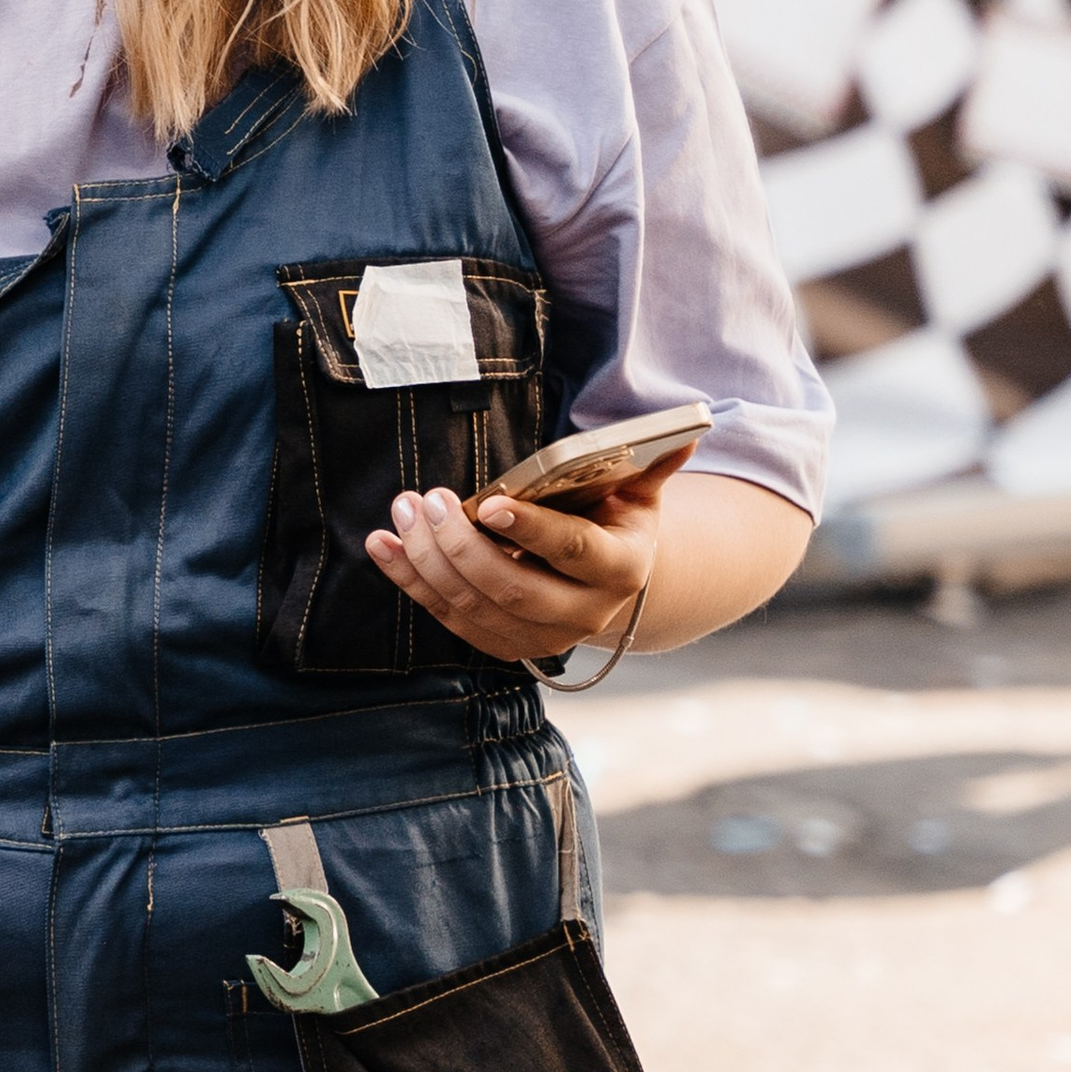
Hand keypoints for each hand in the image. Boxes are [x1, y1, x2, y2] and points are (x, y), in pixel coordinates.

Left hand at [364, 453, 686, 665]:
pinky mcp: (504, 644)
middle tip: (427, 500)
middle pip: (513, 588)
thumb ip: (653, 463)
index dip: (530, 530)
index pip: (572, 552)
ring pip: (474, 607)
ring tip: (403, 512)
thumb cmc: (616, 521)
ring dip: (427, 561)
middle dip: (462, 546)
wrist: (611, 581)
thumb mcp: (639, 492)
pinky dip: (411, 583)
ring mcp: (542, 637)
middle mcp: (584, 613)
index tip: (489, 504)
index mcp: (621, 569)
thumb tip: (687, 427)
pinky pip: (449, 618)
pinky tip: (383, 546)